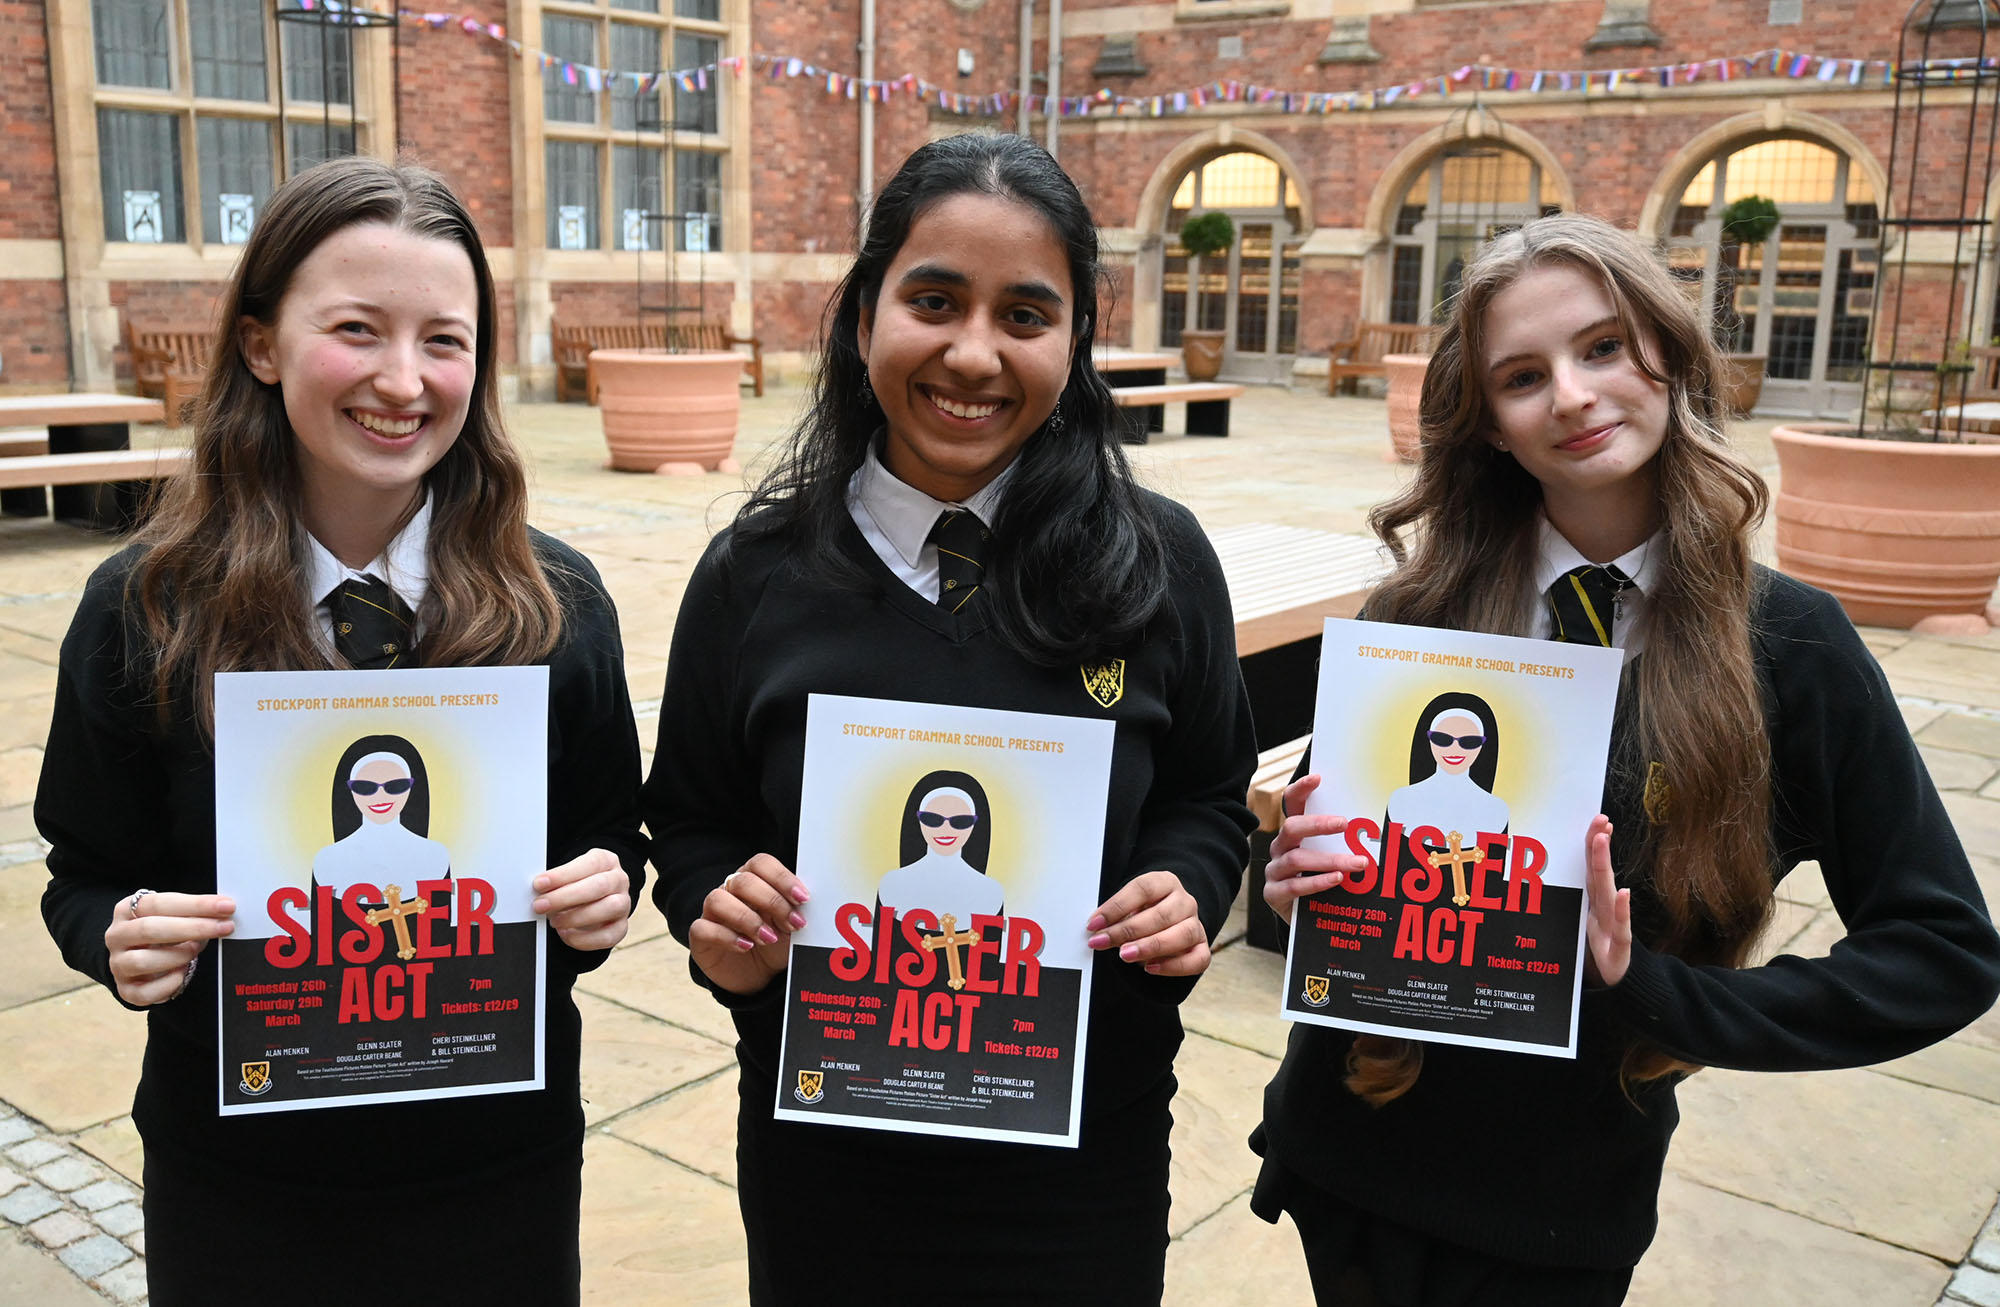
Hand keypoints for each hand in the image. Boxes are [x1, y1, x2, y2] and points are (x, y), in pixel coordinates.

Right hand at [105, 891, 233, 1006]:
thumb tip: (225, 910)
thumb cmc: (161, 933)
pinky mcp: (126, 990)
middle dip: (193, 928)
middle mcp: (117, 936)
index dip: (194, 904)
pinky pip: (145, 991)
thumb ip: (191, 912)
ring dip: (178, 955)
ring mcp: (118, 964)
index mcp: (126, 911)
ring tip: (197, 949)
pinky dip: (169, 983)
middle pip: (149, 929)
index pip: (158, 903)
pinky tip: (183, 973)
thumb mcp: (172, 916)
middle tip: (225, 927)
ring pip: (142, 961)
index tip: (226, 906)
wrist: (140, 961)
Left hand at [533, 849, 631, 951]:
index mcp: (606, 861)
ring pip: (609, 908)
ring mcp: (623, 904)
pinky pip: (607, 936)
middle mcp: (619, 881)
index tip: (539, 883)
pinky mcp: (621, 928)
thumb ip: (557, 880)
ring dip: (576, 917)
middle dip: (565, 897)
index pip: (590, 864)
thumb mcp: (569, 875)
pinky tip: (565, 934)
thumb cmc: (578, 884)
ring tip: (554, 921)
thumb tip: (537, 891)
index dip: (563, 874)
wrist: (595, 900)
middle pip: (599, 886)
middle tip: (540, 905)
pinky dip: (584, 938)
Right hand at [688, 853, 807, 994]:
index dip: (782, 877)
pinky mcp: (700, 935)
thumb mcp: (791, 928)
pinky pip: (703, 928)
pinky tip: (746, 946)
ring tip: (769, 938)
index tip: (803, 898)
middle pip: (743, 880)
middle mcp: (730, 890)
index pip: (761, 863)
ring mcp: (712, 912)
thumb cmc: (775, 943)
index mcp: (754, 880)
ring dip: (747, 918)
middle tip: (793, 923)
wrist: (758, 976)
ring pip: (718, 899)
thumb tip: (809, 904)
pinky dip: (726, 937)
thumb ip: (797, 912)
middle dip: (772, 901)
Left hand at [1087, 870, 1208, 977]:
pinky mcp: (1202, 948)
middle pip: (1160, 914)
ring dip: (1150, 946)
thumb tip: (1095, 929)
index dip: (1116, 906)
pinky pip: (1196, 959)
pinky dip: (1174, 966)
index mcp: (1165, 882)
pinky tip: (1150, 968)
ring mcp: (1196, 924)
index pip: (1142, 889)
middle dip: (1127, 930)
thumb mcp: (1129, 905)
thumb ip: (1116, 915)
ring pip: (1182, 934)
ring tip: (1125, 955)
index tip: (1094, 923)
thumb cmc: (1143, 911)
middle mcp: (1185, 901)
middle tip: (1103, 941)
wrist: (1168, 919)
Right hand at [1262, 774, 1370, 924]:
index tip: (1318, 778)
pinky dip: (1317, 882)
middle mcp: (1280, 848)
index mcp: (1294, 834)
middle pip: (1291, 828)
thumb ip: (1344, 843)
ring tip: (1358, 863)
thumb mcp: (1332, 858)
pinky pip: (1294, 886)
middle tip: (1345, 824)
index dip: (1301, 789)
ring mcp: (1275, 871)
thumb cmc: (1324, 881)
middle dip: (1318, 824)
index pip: (1291, 804)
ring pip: (1298, 859)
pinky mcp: (1273, 894)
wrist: (1306, 919)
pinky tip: (1337, 880)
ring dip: (1330, 860)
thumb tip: (1379, 828)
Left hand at [1583, 814, 1630, 986]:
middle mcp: (1604, 910)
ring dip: (1604, 866)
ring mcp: (1612, 927)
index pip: (1592, 868)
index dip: (1593, 845)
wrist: (1614, 985)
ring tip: (1603, 840)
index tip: (1596, 821)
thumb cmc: (1594, 952)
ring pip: (1607, 893)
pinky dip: (1622, 911)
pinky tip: (1624, 894)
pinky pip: (1621, 928)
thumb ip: (1568, 904)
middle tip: (1600, 820)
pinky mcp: (1619, 949)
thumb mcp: (1576, 926)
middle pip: (1600, 873)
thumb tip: (1537, 883)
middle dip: (1598, 846)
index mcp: (1594, 904)